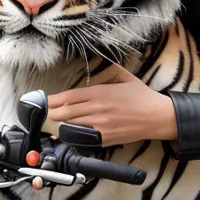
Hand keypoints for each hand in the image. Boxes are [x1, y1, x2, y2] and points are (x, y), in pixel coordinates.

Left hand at [48, 65, 177, 145]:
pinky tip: (61, 136)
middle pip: (67, 111)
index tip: (45, 101)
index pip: (71, 96)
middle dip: (52, 113)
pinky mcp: (105, 137)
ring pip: (72, 125)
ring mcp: (100, 124)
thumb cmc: (143, 97)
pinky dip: (70, 136)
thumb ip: (112, 70)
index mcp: (101, 92)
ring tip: (47, 123)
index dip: (55, 99)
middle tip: (42, 113)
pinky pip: (83, 138)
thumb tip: (104, 62)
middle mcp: (98, 108)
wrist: (157, 116)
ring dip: (58, 124)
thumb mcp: (126, 78)